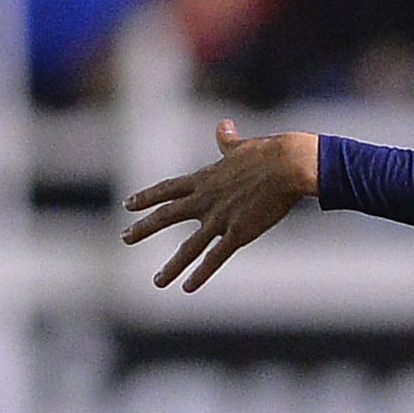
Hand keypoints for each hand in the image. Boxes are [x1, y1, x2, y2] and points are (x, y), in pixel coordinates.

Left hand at [121, 121, 320, 290]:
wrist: (288, 166)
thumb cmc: (270, 153)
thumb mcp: (243, 146)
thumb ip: (228, 141)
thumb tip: (223, 125)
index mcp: (205, 178)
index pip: (168, 189)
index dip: (147, 197)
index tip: (128, 204)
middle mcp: (205, 199)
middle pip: (166, 215)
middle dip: (144, 228)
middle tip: (125, 237)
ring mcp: (219, 218)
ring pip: (189, 247)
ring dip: (172, 266)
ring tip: (158, 282)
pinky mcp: (238, 233)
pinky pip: (215, 258)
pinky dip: (200, 273)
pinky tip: (187, 287)